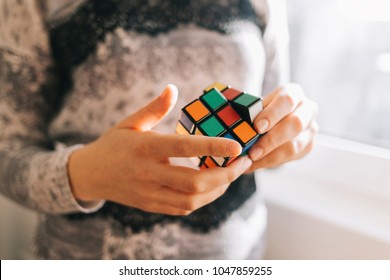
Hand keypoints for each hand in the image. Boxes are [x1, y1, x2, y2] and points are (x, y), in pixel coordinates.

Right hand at [68, 85, 251, 215]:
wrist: (89, 175)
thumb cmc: (113, 144)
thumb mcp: (129, 122)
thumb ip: (153, 108)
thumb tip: (172, 88)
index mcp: (145, 149)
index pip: (183, 148)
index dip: (213, 147)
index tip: (238, 147)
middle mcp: (148, 174)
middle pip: (194, 182)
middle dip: (226, 175)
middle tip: (243, 163)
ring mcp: (149, 194)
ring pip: (192, 200)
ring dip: (218, 189)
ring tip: (231, 175)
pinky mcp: (151, 206)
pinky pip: (183, 208)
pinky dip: (202, 199)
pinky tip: (211, 187)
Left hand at [247, 83, 317, 171]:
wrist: (273, 121)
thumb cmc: (262, 111)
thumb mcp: (256, 106)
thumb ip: (251, 113)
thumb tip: (238, 124)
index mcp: (294, 93)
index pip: (287, 101)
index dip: (272, 114)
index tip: (257, 127)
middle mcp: (307, 109)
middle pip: (295, 124)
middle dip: (271, 140)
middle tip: (253, 152)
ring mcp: (310, 128)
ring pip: (294, 145)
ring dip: (270, 156)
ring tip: (251, 161)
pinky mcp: (308, 145)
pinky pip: (291, 157)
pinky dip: (271, 162)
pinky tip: (256, 164)